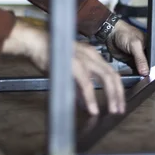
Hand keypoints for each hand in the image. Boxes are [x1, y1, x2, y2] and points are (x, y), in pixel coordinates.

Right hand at [1, 20, 124, 114]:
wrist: (35, 43)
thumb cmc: (49, 56)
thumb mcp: (69, 72)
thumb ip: (79, 87)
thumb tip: (86, 103)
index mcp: (92, 54)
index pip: (111, 72)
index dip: (117, 89)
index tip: (119, 102)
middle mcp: (92, 55)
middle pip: (113, 75)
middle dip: (118, 94)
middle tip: (119, 110)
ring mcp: (84, 58)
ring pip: (106, 78)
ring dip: (111, 96)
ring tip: (112, 110)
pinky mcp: (74, 64)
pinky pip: (86, 84)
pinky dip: (91, 98)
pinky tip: (93, 109)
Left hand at [105, 20, 154, 81]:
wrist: (110, 34)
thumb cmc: (124, 33)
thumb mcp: (135, 44)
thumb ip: (141, 58)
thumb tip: (145, 71)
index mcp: (152, 45)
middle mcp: (147, 52)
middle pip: (154, 66)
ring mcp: (139, 58)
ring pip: (145, 69)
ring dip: (146, 76)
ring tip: (146, 82)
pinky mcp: (131, 62)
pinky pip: (136, 71)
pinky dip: (137, 75)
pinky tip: (138, 79)